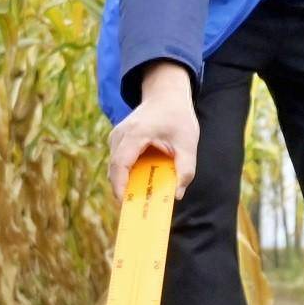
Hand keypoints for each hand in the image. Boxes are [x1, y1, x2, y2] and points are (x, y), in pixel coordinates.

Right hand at [110, 62, 198, 197]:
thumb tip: (177, 194)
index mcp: (136, 133)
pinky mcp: (118, 141)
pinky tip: (141, 183)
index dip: (120, 185)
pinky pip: (119, 163)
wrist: (166, 95)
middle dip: (123, 190)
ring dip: (126, 183)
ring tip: (140, 198)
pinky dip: (127, 175)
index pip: (120, 163)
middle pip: (115, 169)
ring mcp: (116, 137)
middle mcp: (121, 134)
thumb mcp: (188, 143)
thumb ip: (186, 169)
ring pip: (115, 167)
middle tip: (136, 209)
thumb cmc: (178, 117)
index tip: (125, 203)